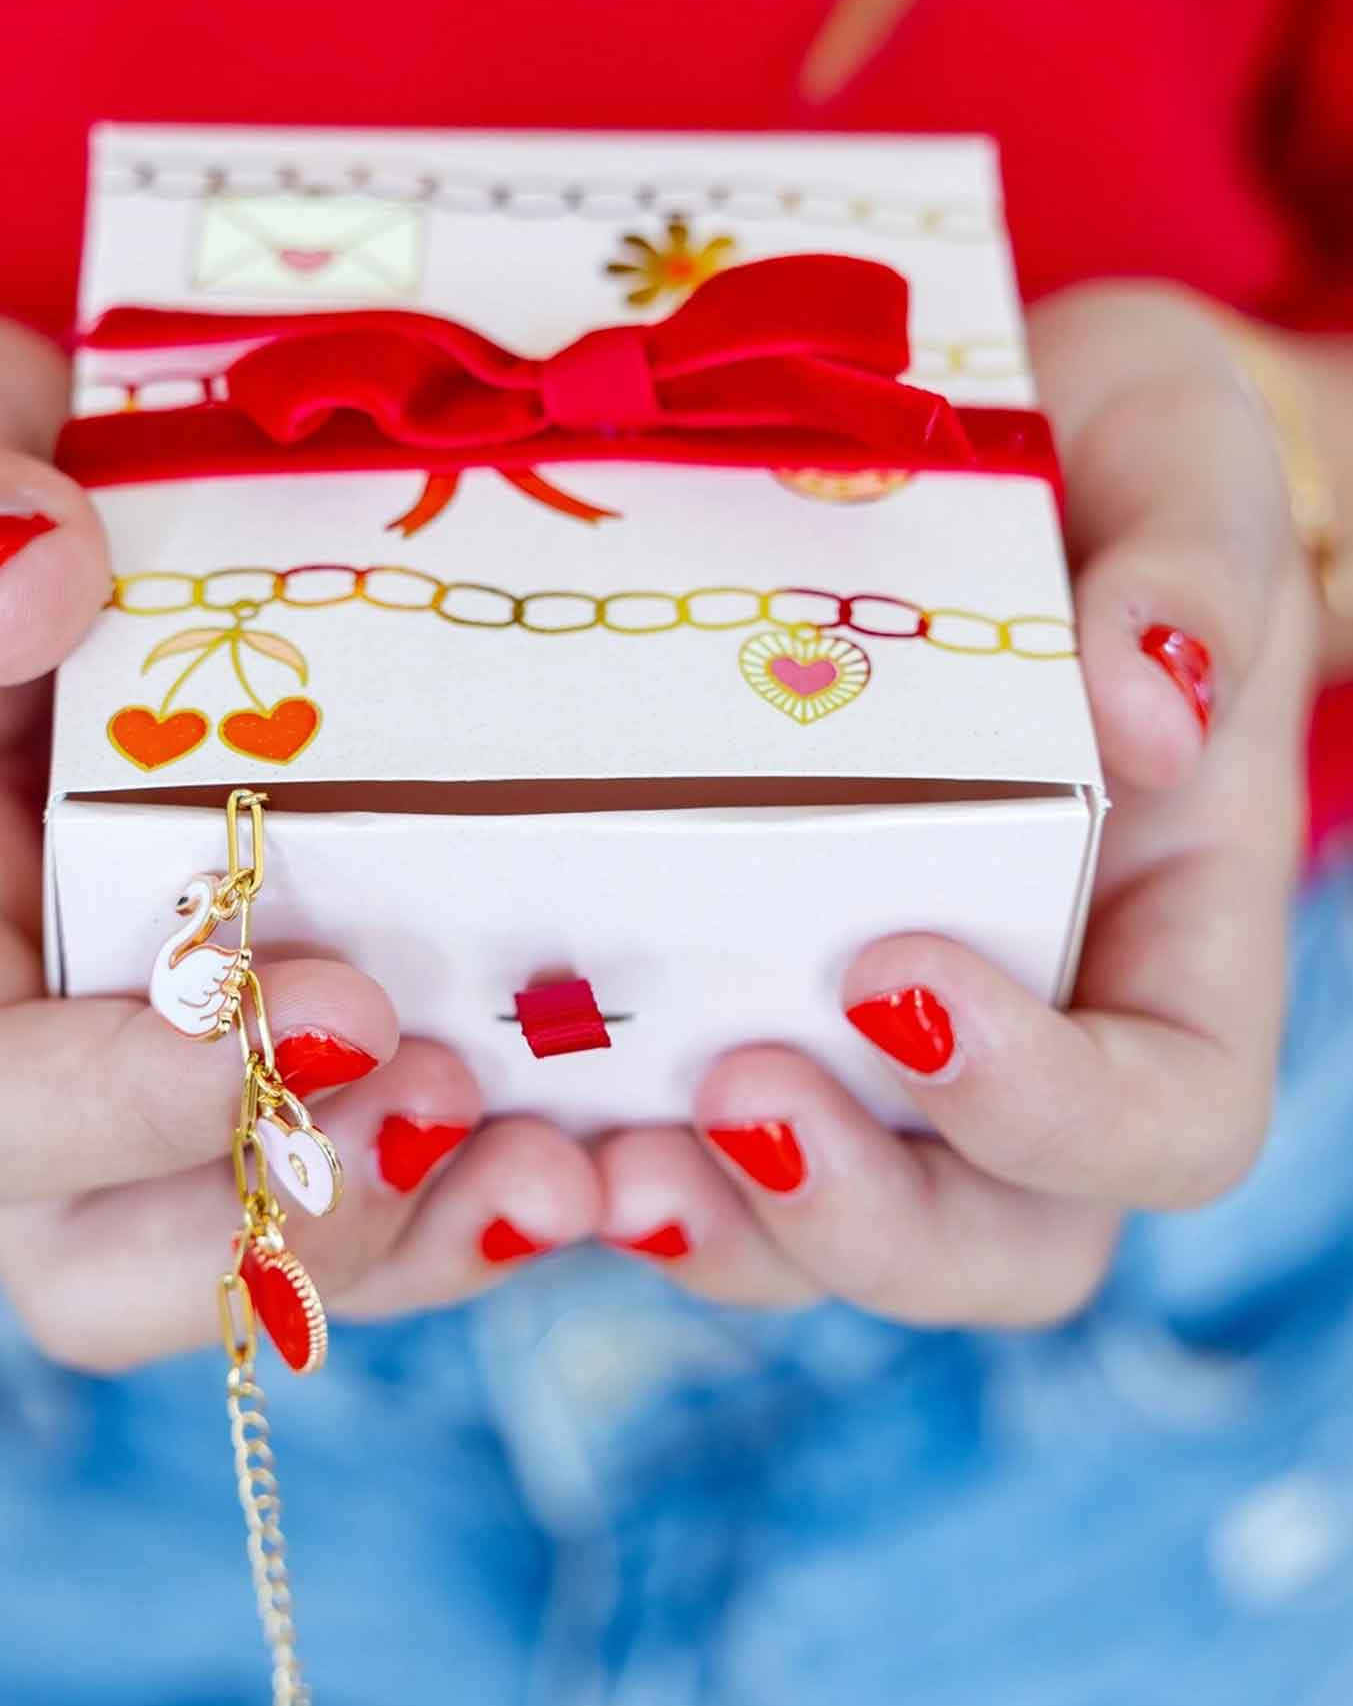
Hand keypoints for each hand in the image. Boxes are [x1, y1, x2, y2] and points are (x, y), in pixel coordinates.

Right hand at [0, 315, 598, 1370]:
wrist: (28, 549)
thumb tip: (26, 576)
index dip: (142, 1102)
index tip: (329, 1000)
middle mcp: (18, 1054)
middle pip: (110, 1262)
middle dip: (293, 1216)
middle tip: (449, 1088)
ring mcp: (148, 1087)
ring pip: (258, 1265)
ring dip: (414, 1236)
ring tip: (559, 1158)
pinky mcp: (271, 1069)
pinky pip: (366, 1206)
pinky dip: (476, 1205)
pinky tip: (593, 1148)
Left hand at [596, 283, 1317, 1323]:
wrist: (968, 462)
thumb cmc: (1102, 463)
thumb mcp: (1180, 456)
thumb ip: (1197, 565)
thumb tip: (1148, 713)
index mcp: (1173, 946)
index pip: (1164, 1121)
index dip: (1049, 1109)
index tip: (896, 975)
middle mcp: (1032, 1041)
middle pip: (994, 1249)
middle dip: (861, 1221)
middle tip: (729, 1102)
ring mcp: (878, 1057)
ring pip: (825, 1243)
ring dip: (714, 1231)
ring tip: (591, 1159)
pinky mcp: (737, 1016)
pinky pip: (689, 1155)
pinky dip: (601, 1160)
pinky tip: (508, 1105)